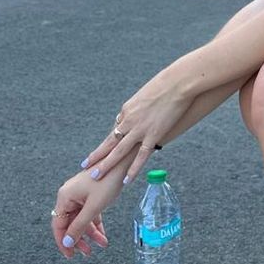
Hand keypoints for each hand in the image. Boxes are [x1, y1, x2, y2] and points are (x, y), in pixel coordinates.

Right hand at [50, 168, 118, 258]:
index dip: (63, 241)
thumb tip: (66, 242)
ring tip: (101, 244)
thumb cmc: (108, 180)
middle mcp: (69, 195)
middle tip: (87, 252)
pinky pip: (90, 213)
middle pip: (70, 223)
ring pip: (81, 219)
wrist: (123, 161)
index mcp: (65, 197)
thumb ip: (79, 226)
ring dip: (90, 233)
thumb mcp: (94, 207)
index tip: (70, 255)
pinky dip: (96, 223)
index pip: (58, 224)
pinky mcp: (90, 194)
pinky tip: (103, 235)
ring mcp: (80, 194)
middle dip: (79, 238)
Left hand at [79, 65, 193, 184]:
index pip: (117, 128)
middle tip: (85, 166)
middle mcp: (128, 121)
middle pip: (109, 142)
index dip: (110, 140)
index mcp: (127, 110)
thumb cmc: (167, 83)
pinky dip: (133, 170)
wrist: (178, 83)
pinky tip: (126, 180)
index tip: (103, 149)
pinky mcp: (153, 135)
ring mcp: (139, 129)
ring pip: (118, 151)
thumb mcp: (147, 93)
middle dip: (97, 155)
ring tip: (95, 175)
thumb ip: (142, 106)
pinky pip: (141, 156)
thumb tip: (144, 110)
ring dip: (106, 164)